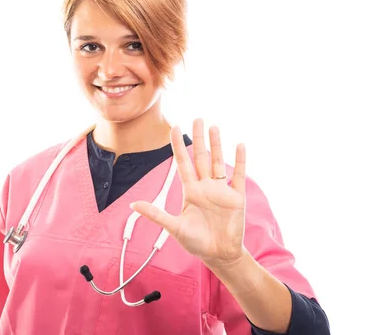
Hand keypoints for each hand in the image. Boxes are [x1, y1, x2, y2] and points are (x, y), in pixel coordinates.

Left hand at [131, 119, 246, 269]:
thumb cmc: (196, 242)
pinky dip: (240, 161)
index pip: (183, 162)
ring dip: (217, 145)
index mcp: (190, 191)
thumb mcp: (174, 227)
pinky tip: (239, 145)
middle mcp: (205, 187)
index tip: (175, 127)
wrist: (219, 255)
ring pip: (218, 162)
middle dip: (199, 138)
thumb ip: (155, 214)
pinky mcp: (236, 197)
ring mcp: (221, 190)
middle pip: (201, 157)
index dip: (178, 145)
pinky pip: (239, 175)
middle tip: (197, 118)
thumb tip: (133, 204)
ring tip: (214, 126)